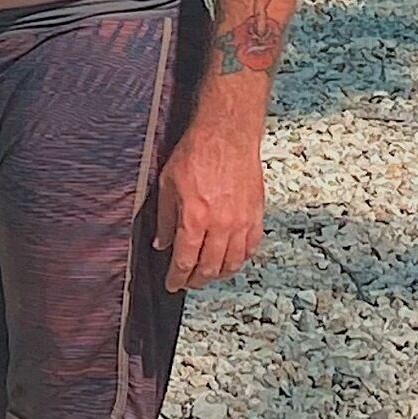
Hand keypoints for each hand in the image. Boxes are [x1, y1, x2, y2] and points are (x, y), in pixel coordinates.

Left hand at [155, 113, 266, 292]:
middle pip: (209, 268)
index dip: (177, 278)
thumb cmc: (198, 152)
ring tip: (208, 274)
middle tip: (188, 281)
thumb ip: (164, 218)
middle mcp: (221, 225)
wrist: (227, 134)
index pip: (184, 261)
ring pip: (232, 263)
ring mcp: (242, 222)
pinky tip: (232, 260)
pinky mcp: (256, 215)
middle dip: (196, 280)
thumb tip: (161, 244)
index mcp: (195, 218)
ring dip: (218, 274)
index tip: (172, 284)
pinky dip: (240, 259)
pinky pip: (251, 248)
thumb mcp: (167, 183)